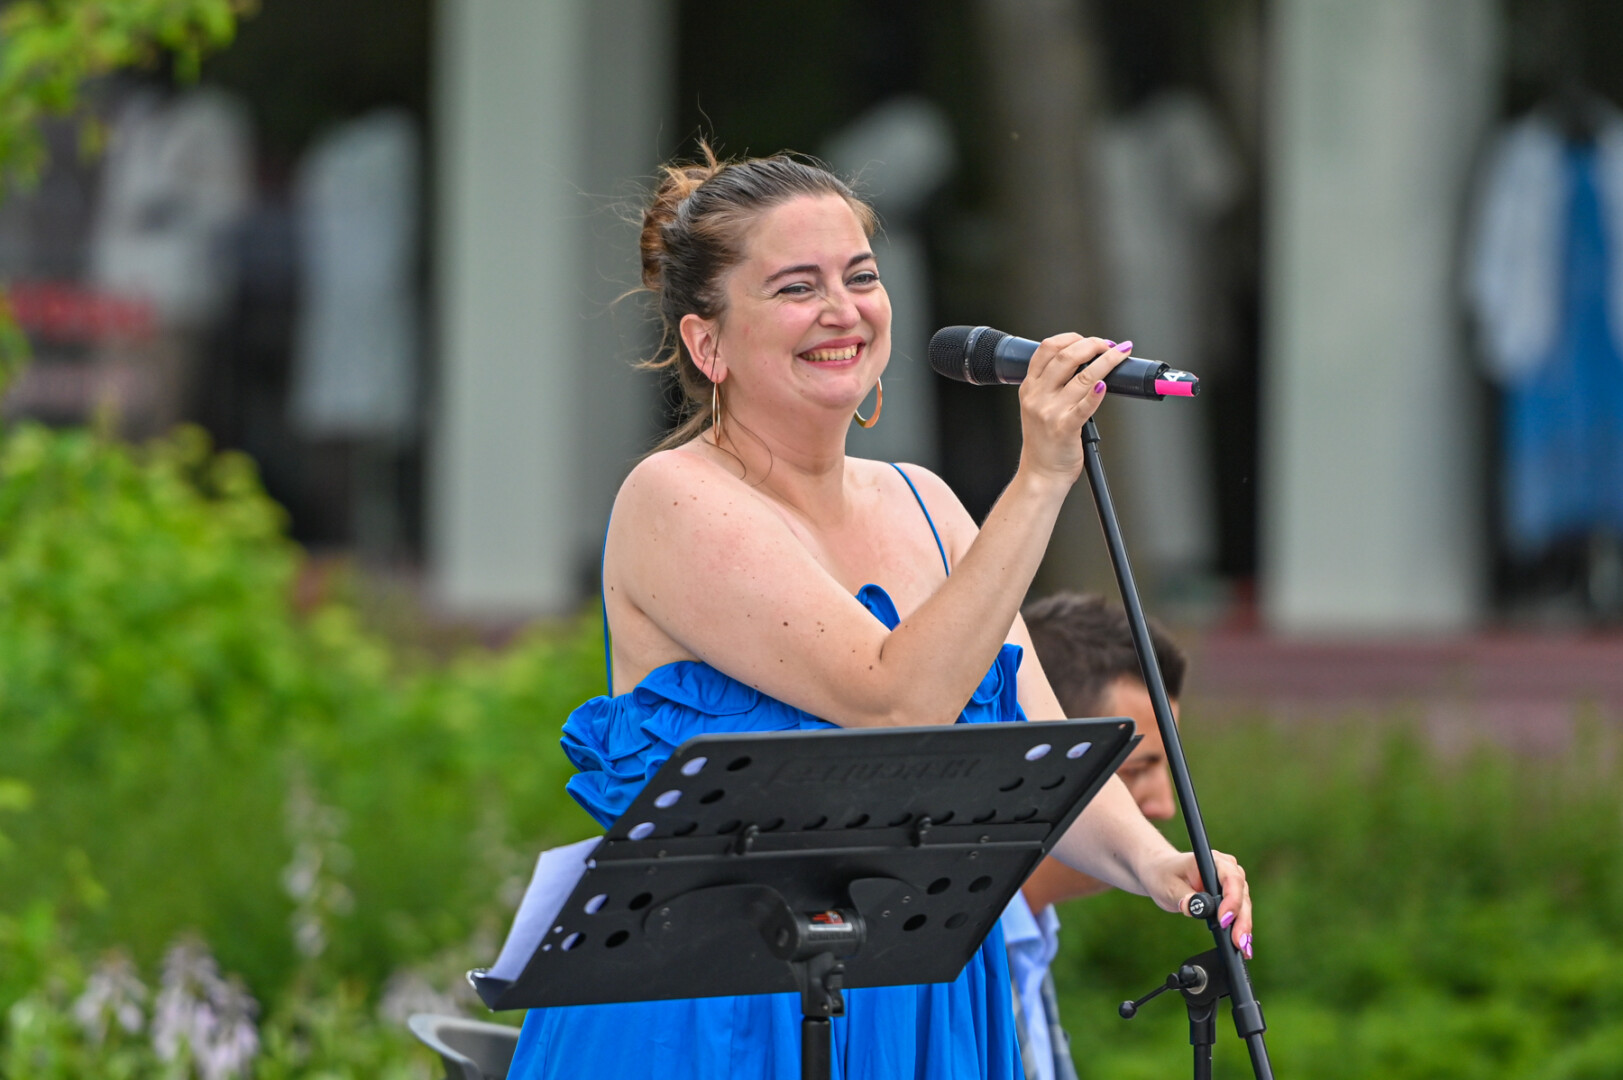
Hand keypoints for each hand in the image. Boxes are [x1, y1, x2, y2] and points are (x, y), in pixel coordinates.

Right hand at [1015, 335, 1128, 485]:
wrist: (1040, 473)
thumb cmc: (1044, 441)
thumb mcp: (1036, 406)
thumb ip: (1052, 384)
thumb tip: (1086, 362)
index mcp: (1029, 387)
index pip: (1047, 349)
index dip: (1071, 338)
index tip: (1089, 340)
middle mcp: (1037, 396)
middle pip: (1065, 357)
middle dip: (1092, 345)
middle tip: (1109, 345)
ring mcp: (1050, 412)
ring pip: (1082, 377)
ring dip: (1106, 362)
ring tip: (1120, 355)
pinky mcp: (1065, 428)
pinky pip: (1085, 406)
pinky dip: (1097, 393)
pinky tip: (1105, 384)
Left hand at [1140, 847, 1253, 958]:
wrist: (1161, 874)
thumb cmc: (1164, 875)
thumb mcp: (1168, 886)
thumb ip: (1183, 896)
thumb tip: (1193, 907)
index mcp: (1212, 860)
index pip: (1230, 878)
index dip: (1231, 900)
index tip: (1224, 920)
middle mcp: (1227, 869)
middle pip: (1241, 894)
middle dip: (1241, 919)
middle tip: (1238, 941)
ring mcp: (1231, 883)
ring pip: (1244, 906)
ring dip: (1244, 927)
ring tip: (1242, 948)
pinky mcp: (1230, 897)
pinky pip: (1239, 913)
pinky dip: (1240, 928)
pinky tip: (1243, 946)